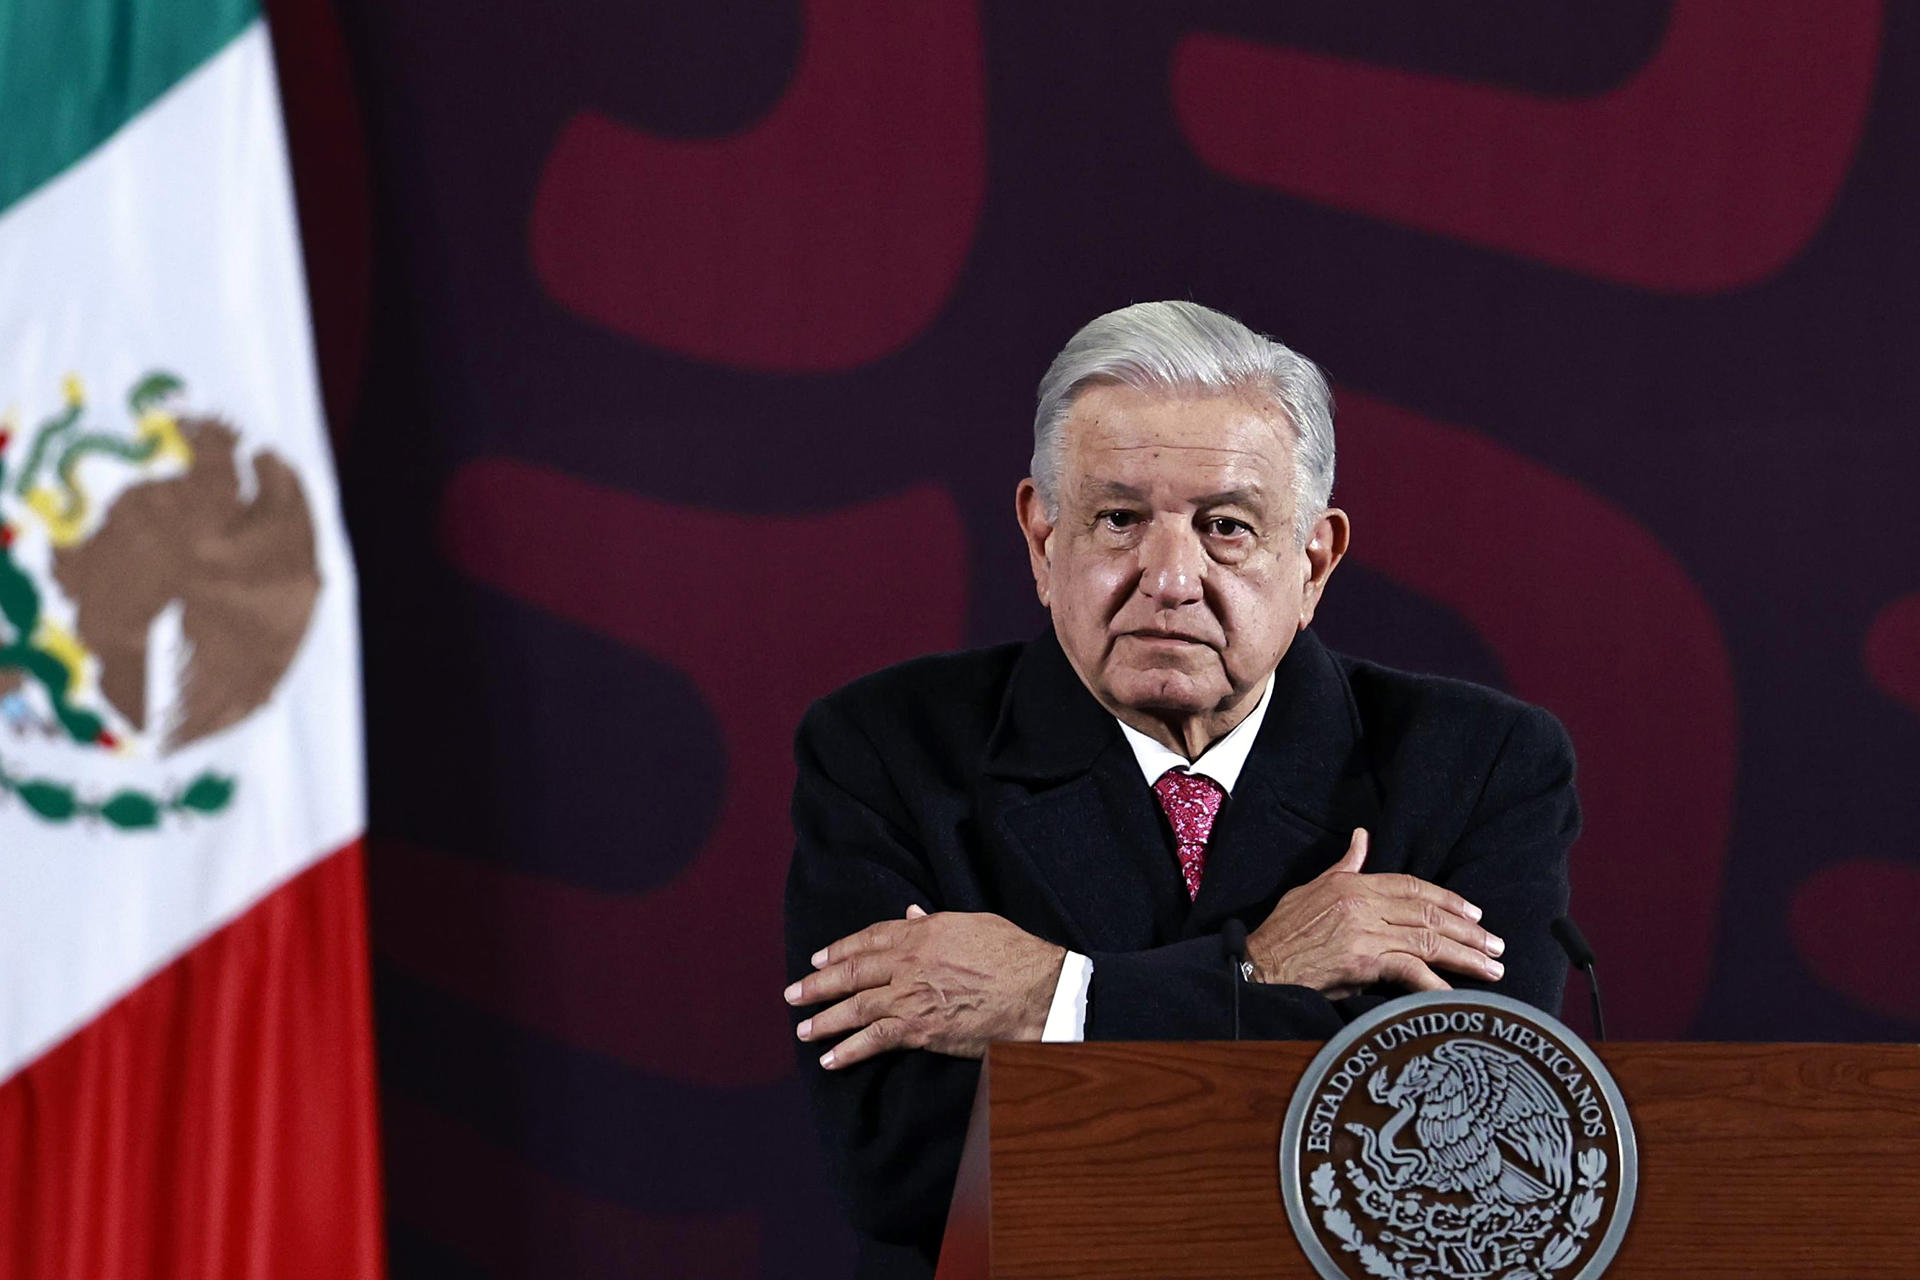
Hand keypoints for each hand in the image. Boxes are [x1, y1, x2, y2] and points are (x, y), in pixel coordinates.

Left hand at [785, 907, 1066, 1069]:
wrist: (1038, 991)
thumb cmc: (1014, 954)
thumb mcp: (973, 923)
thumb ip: (935, 920)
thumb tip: (912, 912)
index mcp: (922, 932)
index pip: (869, 939)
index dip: (840, 949)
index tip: (819, 958)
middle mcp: (909, 961)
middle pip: (852, 972)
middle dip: (818, 984)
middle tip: (793, 994)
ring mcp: (911, 996)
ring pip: (855, 1007)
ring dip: (824, 1019)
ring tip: (803, 1028)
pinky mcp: (920, 1029)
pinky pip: (874, 1040)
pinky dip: (848, 1050)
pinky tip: (830, 1059)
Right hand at [1245, 828, 1504, 998]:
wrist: (1260, 964)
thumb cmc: (1284, 930)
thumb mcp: (1313, 888)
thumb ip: (1345, 866)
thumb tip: (1362, 838)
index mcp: (1354, 884)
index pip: (1413, 886)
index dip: (1448, 899)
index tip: (1475, 913)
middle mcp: (1364, 904)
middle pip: (1428, 914)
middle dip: (1468, 931)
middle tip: (1496, 945)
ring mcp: (1366, 933)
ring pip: (1427, 940)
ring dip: (1465, 955)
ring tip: (1492, 969)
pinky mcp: (1363, 962)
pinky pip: (1408, 970)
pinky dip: (1433, 983)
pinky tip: (1454, 994)